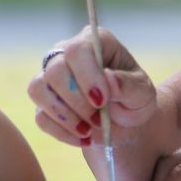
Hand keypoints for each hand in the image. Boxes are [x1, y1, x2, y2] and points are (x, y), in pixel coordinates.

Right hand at [27, 26, 157, 145]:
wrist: (125, 123)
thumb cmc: (134, 100)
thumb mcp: (142, 93)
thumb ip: (128, 85)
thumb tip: (108, 79)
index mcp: (94, 42)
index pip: (77, 50)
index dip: (87, 76)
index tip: (102, 100)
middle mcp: (66, 54)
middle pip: (54, 70)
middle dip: (76, 101)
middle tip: (98, 119)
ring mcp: (51, 77)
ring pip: (38, 90)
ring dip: (65, 116)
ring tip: (89, 130)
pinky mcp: (44, 102)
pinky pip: (40, 116)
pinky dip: (62, 132)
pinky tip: (84, 138)